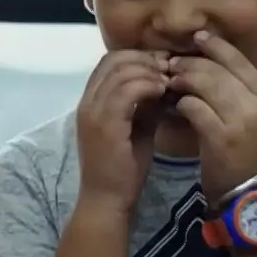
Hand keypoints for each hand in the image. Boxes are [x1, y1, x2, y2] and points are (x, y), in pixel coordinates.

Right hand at [75, 49, 170, 213]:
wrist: (107, 199)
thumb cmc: (123, 169)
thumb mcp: (137, 129)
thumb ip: (145, 106)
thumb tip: (164, 84)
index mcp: (91, 102)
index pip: (109, 62)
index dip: (137, 57)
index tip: (163, 66)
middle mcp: (87, 101)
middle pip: (113, 60)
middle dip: (145, 59)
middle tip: (169, 69)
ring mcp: (93, 111)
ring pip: (120, 71)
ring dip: (149, 71)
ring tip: (168, 80)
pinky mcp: (105, 123)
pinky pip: (126, 90)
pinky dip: (147, 85)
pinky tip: (163, 91)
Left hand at [165, 30, 256, 198]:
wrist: (247, 194)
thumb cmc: (242, 154)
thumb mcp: (246, 118)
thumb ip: (233, 92)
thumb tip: (205, 65)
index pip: (240, 60)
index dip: (217, 46)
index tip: (197, 37)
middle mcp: (256, 104)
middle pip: (217, 69)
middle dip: (190, 63)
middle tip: (170, 64)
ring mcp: (240, 120)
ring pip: (205, 84)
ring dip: (181, 80)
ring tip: (168, 82)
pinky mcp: (221, 137)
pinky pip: (194, 107)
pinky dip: (179, 103)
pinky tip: (173, 106)